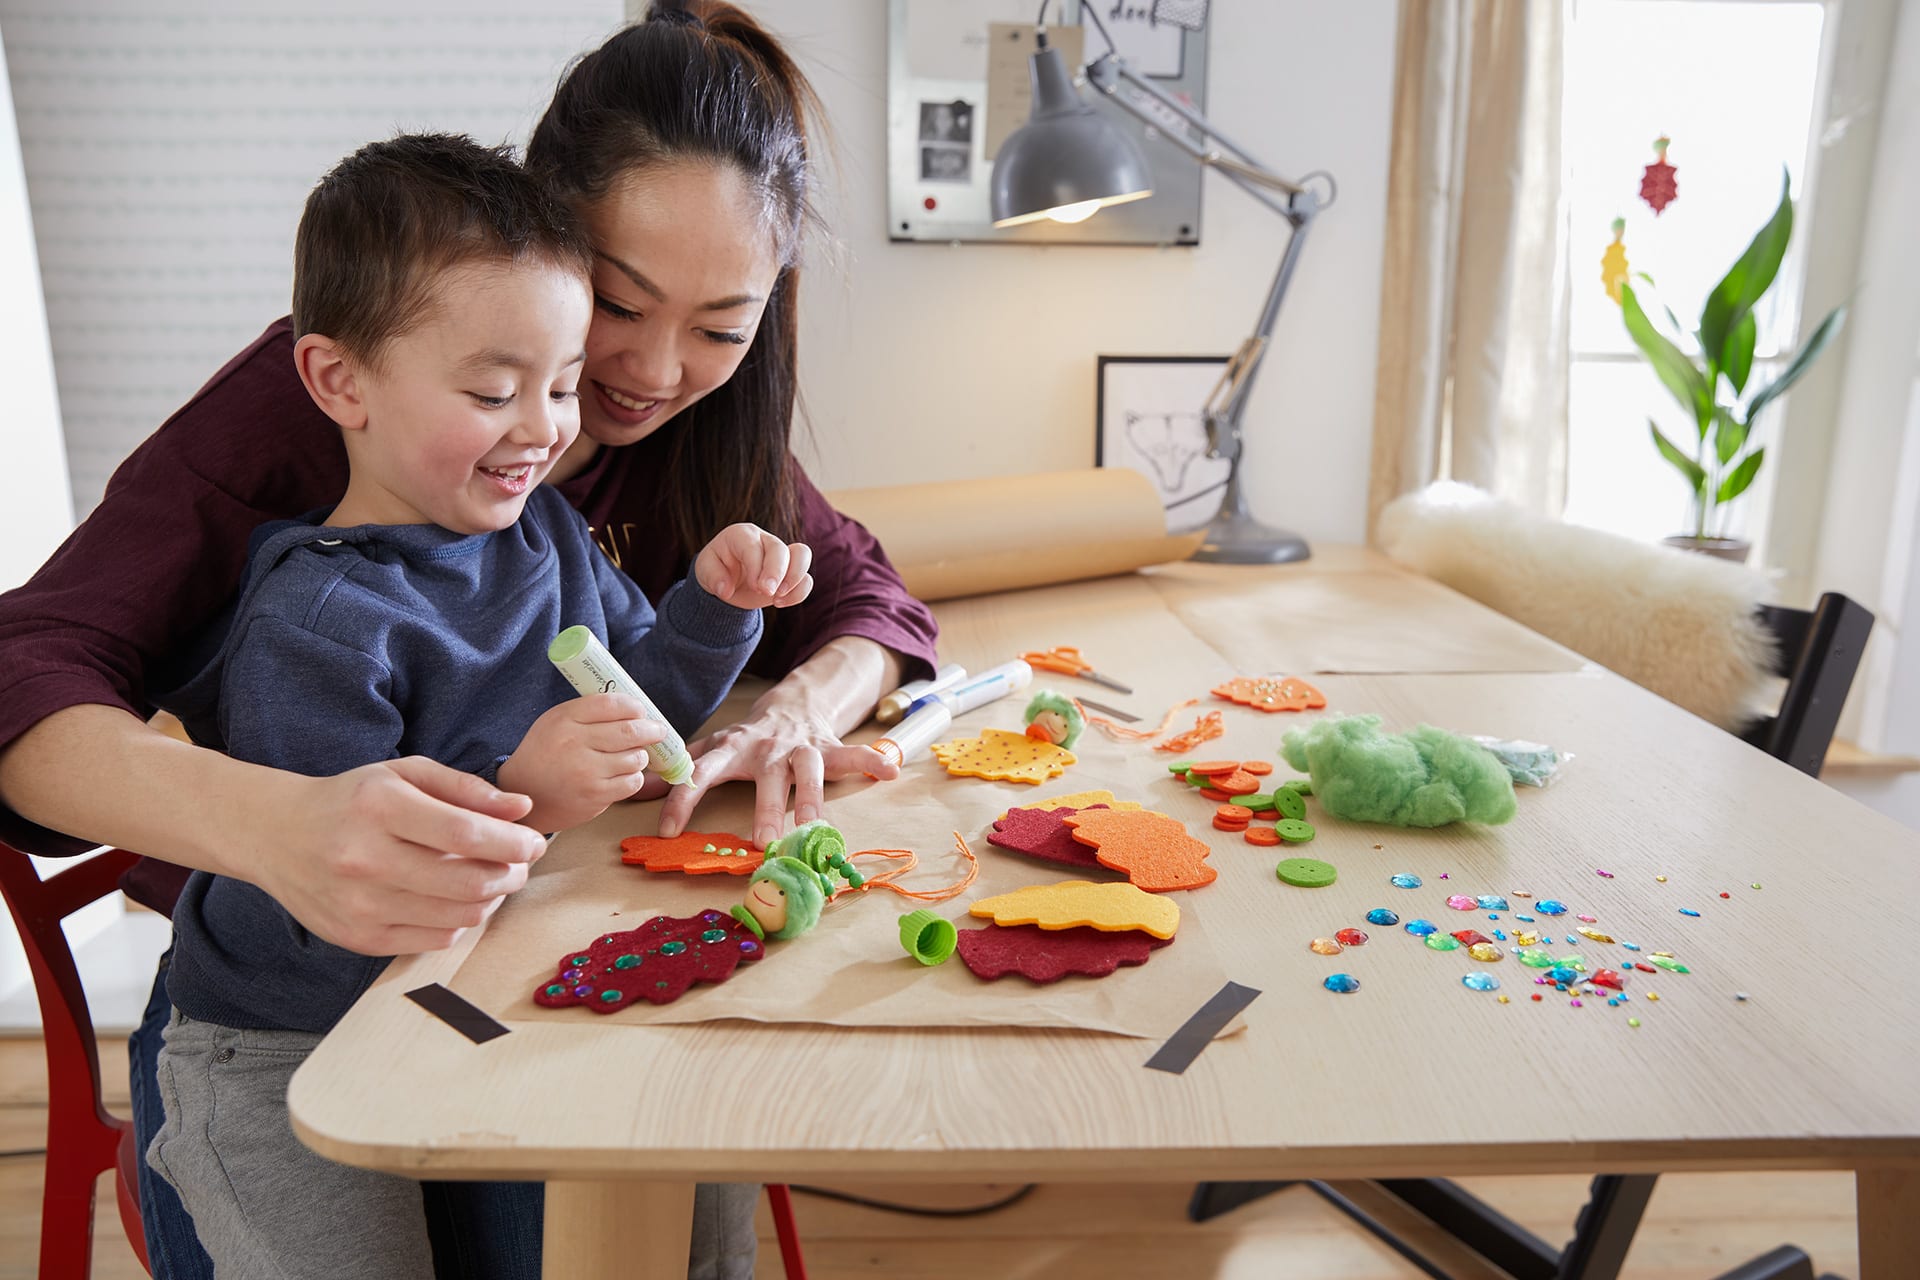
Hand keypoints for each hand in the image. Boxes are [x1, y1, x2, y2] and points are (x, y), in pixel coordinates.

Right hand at [258, 756, 548, 955]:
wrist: (276, 835)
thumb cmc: (351, 800)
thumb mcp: (404, 774)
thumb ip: (467, 789)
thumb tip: (521, 809)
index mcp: (378, 808)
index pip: (466, 833)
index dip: (513, 842)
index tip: (534, 841)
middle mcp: (365, 859)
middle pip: (469, 882)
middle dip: (512, 874)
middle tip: (521, 864)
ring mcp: (359, 905)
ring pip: (458, 917)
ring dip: (491, 900)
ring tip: (493, 879)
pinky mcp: (358, 938)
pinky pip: (435, 940)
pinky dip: (460, 921)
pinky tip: (458, 900)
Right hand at [495, 693, 663, 832]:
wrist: (522, 793)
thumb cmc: (545, 753)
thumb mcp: (556, 722)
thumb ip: (589, 713)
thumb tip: (634, 709)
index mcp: (564, 719)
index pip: (611, 704)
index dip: (634, 706)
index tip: (641, 711)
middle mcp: (575, 743)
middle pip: (630, 731)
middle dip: (652, 730)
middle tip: (658, 731)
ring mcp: (586, 772)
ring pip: (635, 758)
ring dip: (640, 756)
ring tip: (632, 755)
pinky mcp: (595, 796)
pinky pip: (632, 782)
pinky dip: (633, 777)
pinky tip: (622, 774)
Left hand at [657, 704, 896, 849]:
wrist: (791, 705)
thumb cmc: (747, 739)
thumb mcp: (712, 747)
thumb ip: (679, 767)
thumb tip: (634, 789)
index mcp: (732, 749)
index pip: (702, 773)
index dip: (683, 799)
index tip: (668, 829)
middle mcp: (767, 749)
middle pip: (767, 779)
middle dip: (766, 808)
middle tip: (763, 840)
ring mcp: (801, 748)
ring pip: (810, 772)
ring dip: (814, 799)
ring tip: (817, 827)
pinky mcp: (829, 748)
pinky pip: (853, 754)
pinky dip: (872, 761)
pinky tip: (889, 772)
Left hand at [694, 524, 812, 609]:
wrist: (727, 580)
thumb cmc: (716, 570)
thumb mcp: (704, 571)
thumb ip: (712, 577)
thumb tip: (725, 590)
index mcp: (741, 535)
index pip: (754, 547)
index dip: (756, 567)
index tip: (755, 588)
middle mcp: (764, 540)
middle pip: (780, 549)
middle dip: (777, 573)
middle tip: (767, 594)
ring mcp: (781, 555)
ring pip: (802, 555)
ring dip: (794, 578)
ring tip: (778, 598)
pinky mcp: (791, 572)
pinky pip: (806, 578)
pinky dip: (798, 592)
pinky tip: (780, 603)